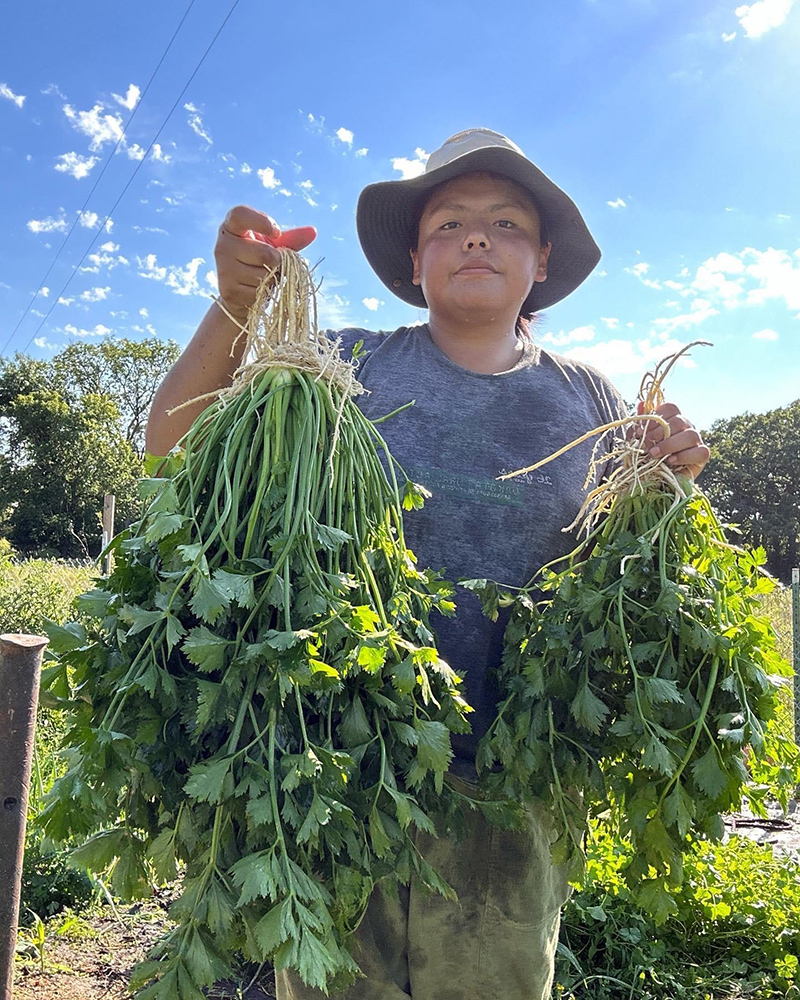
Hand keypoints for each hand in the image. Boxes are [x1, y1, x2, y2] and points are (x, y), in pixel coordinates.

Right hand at [214, 205, 316, 321]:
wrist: (241, 293)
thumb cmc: (258, 261)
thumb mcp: (274, 246)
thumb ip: (291, 239)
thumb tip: (312, 232)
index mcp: (231, 227)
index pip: (240, 214)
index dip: (261, 221)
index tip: (277, 232)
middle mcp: (222, 245)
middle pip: (265, 253)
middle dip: (277, 261)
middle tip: (272, 264)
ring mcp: (224, 269)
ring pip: (265, 274)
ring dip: (272, 278)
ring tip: (264, 276)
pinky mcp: (229, 290)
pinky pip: (260, 290)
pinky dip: (266, 291)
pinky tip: (257, 289)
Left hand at [636, 401, 709, 479]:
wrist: (657, 482)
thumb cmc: (648, 458)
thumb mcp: (639, 442)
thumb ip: (639, 425)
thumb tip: (641, 404)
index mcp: (672, 420)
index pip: (671, 408)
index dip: (656, 417)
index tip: (641, 431)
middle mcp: (686, 427)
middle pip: (679, 420)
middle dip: (659, 433)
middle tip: (646, 445)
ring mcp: (696, 440)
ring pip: (690, 435)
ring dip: (669, 445)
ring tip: (655, 454)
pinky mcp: (702, 455)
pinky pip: (700, 452)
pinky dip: (684, 456)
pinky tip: (671, 461)